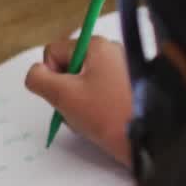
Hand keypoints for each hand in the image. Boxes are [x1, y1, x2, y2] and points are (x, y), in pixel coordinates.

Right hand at [25, 36, 132, 165]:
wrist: (151, 139)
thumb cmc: (110, 115)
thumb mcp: (63, 95)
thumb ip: (38, 79)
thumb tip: (35, 73)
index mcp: (96, 46)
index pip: (54, 52)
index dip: (51, 76)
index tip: (64, 94)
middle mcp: (111, 52)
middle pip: (69, 68)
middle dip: (66, 92)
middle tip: (78, 110)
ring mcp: (122, 70)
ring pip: (83, 83)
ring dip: (79, 103)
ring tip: (93, 119)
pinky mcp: (128, 88)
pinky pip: (100, 93)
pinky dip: (95, 107)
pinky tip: (103, 122)